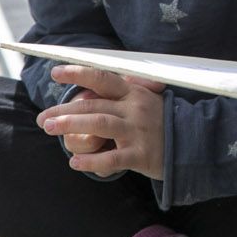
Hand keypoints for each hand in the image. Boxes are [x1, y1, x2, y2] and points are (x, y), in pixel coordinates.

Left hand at [37, 65, 167, 179]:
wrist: (193, 143)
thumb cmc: (163, 121)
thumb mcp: (148, 98)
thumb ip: (125, 89)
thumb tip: (101, 77)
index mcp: (133, 93)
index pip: (102, 79)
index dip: (78, 74)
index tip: (54, 73)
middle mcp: (134, 109)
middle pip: (93, 106)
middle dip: (64, 111)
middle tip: (43, 119)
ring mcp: (138, 132)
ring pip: (100, 125)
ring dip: (72, 127)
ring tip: (50, 129)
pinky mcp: (141, 155)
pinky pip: (112, 158)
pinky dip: (92, 160)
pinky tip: (74, 163)